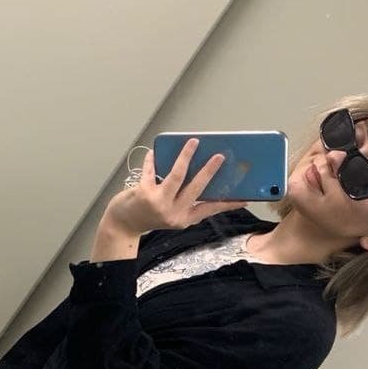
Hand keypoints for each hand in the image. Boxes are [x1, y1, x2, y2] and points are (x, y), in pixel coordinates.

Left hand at [103, 137, 248, 234]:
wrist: (123, 225)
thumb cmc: (149, 217)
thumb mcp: (172, 215)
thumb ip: (186, 202)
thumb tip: (202, 176)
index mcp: (184, 219)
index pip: (210, 210)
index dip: (228, 204)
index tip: (245, 198)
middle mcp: (174, 213)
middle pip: (196, 189)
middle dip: (209, 171)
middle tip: (220, 157)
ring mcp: (159, 204)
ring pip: (177, 176)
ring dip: (186, 157)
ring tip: (193, 142)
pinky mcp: (144, 194)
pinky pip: (151, 171)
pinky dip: (153, 160)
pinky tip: (155, 151)